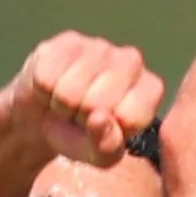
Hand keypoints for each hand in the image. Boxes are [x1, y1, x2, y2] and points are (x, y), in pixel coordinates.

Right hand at [10, 32, 162, 165]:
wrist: (45, 116)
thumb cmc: (82, 137)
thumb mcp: (99, 155)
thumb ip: (108, 147)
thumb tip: (100, 118)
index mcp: (150, 90)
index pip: (128, 118)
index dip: (107, 131)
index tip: (104, 128)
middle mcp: (132, 61)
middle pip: (97, 103)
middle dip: (81, 116)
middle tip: (81, 114)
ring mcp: (100, 46)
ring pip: (70, 90)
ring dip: (62, 105)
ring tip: (69, 102)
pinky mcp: (67, 41)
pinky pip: (47, 77)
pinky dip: (45, 91)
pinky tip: (54, 86)